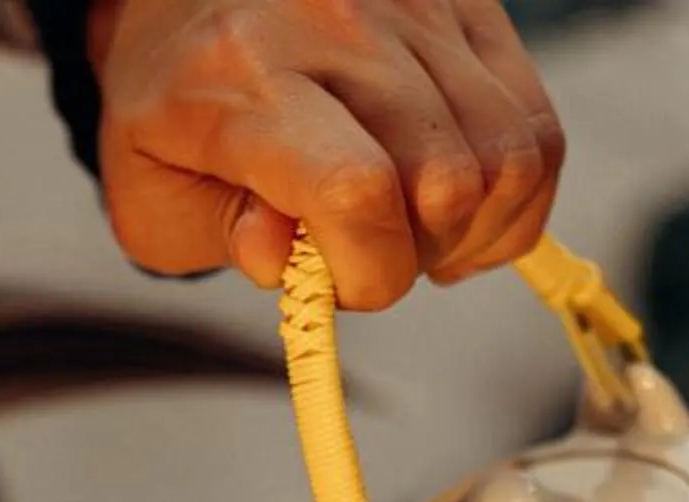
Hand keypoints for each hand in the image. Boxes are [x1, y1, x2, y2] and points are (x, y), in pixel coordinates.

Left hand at [91, 0, 564, 309]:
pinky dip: (512, 191)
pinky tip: (458, 200)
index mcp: (244, 74)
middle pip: (447, 183)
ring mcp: (415, 8)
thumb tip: (290, 260)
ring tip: (417, 230)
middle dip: (418, 257)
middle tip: (371, 253)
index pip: (356, 192)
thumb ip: (219, 238)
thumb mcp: (152, 190)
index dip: (371, 274)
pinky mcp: (467, 5)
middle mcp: (339, 25)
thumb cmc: (174, 100)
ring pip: (510, 158)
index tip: (344, 287)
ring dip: (476, 228)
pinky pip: (535, 126)